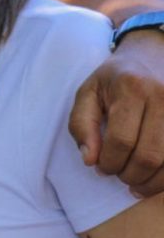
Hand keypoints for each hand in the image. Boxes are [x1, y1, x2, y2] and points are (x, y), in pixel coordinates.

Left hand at [69, 29, 163, 196]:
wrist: (153, 55)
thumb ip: (81, 124)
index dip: (109, 162)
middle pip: (149, 155)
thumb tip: (89, 160)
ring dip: (152, 182)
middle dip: (130, 175)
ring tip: (137, 183)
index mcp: (131, 89)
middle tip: (120, 176)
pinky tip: (156, 178)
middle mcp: (163, 97)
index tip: (101, 167)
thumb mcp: (89, 92)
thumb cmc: (116, 78)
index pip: (121, 140)